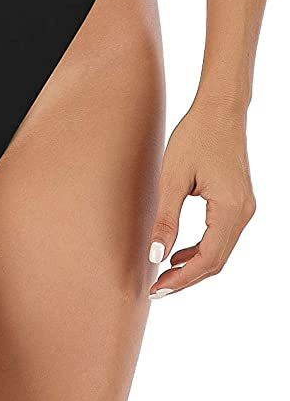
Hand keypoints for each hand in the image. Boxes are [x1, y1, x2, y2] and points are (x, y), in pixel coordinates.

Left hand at [147, 96, 255, 297]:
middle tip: (157, 289)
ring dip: (194, 266)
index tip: (157, 290)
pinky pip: (222, 236)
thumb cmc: (195, 136)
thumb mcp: (173, 177)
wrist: (220, 109)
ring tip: (164, 273)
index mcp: (230, 209)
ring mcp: (245, 208)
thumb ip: (165, 219)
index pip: (207, 260)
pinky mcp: (240, 202)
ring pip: (220, 251)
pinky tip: (180, 252)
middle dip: (186, 278)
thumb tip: (156, 256)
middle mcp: (244, 213)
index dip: (182, 279)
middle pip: (217, 261)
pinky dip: (202, 249)